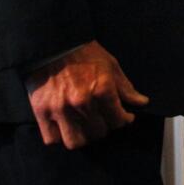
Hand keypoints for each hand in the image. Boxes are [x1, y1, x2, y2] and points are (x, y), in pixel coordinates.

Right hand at [25, 40, 148, 148]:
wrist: (53, 43)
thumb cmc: (84, 53)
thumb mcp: (110, 65)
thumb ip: (125, 87)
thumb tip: (141, 103)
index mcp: (102, 90)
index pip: (118, 122)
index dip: (123, 120)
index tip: (122, 117)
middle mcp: (81, 102)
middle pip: (98, 133)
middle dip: (103, 127)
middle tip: (102, 119)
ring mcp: (60, 108)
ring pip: (75, 142)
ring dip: (82, 137)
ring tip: (83, 127)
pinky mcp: (41, 111)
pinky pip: (52, 139)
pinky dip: (59, 137)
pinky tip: (65, 127)